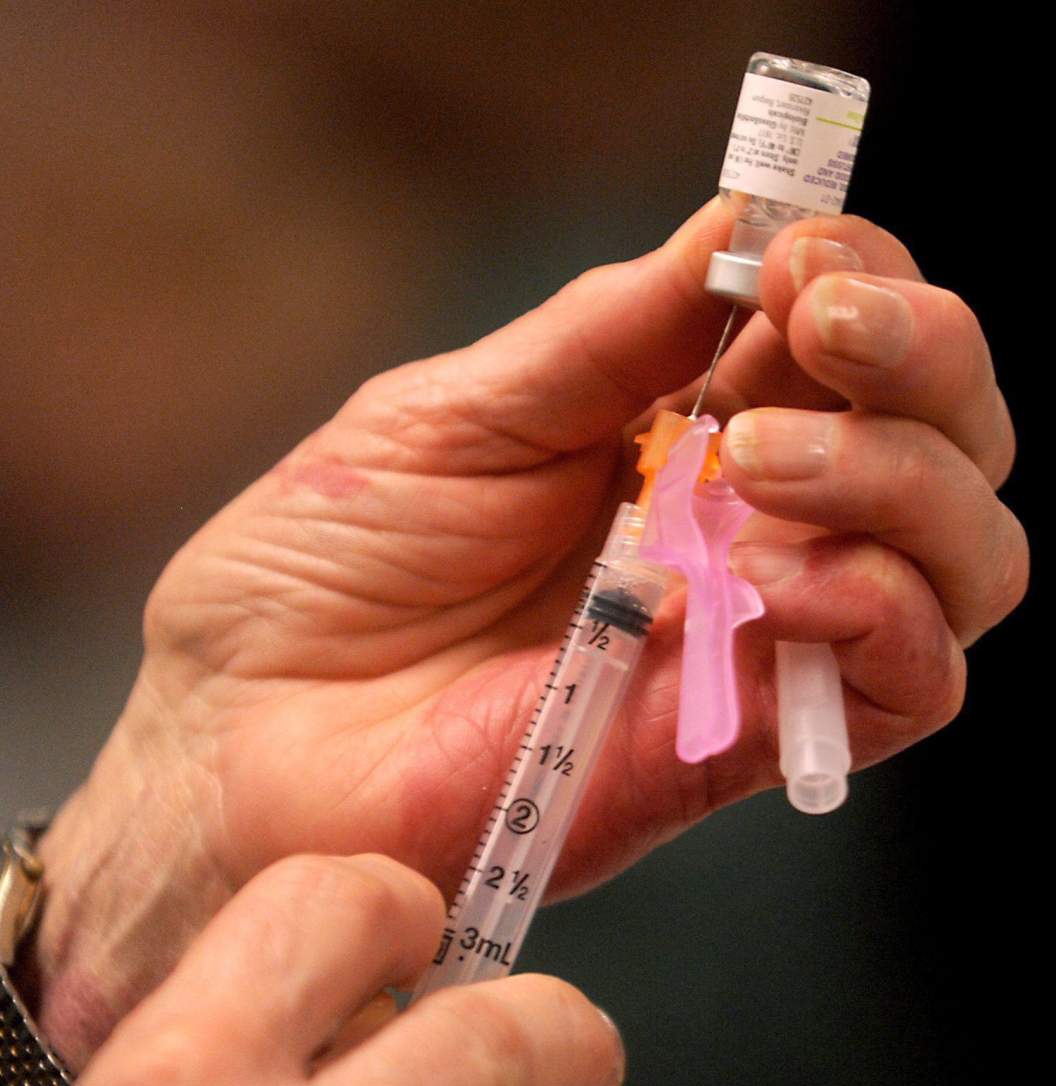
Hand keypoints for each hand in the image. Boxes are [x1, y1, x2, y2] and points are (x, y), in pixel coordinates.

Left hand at [35, 199, 1023, 1064]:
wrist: (245, 733)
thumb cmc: (319, 572)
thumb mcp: (451, 412)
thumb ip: (603, 335)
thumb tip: (741, 218)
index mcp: (673, 441)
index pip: (849, 349)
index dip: (862, 278)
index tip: (798, 250)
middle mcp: (737, 535)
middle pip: (944, 446)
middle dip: (921, 358)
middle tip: (821, 318)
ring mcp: (744, 644)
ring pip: (959, 565)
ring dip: (904, 478)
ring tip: (760, 455)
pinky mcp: (729, 748)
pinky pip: (899, 689)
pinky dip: (881, 611)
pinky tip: (778, 574)